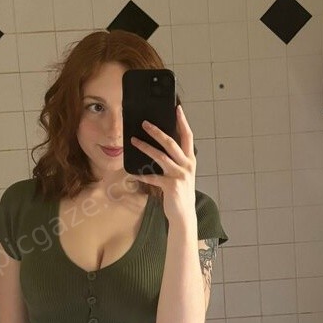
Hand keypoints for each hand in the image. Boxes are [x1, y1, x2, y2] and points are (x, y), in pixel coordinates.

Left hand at [130, 104, 196, 224]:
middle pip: (171, 143)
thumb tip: (161, 146)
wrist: (184, 214)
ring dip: (145, 147)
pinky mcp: (170, 186)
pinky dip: (141, 175)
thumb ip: (176, 160)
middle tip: (145, 123)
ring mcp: (179, 175)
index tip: (178, 109)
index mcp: (190, 160)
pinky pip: (152, 177)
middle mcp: (186, 165)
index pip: (187, 136)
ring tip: (133, 141)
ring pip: (160, 156)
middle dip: (157, 131)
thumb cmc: (181, 192)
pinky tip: (132, 173)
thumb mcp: (182, 173)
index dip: (183, 122)